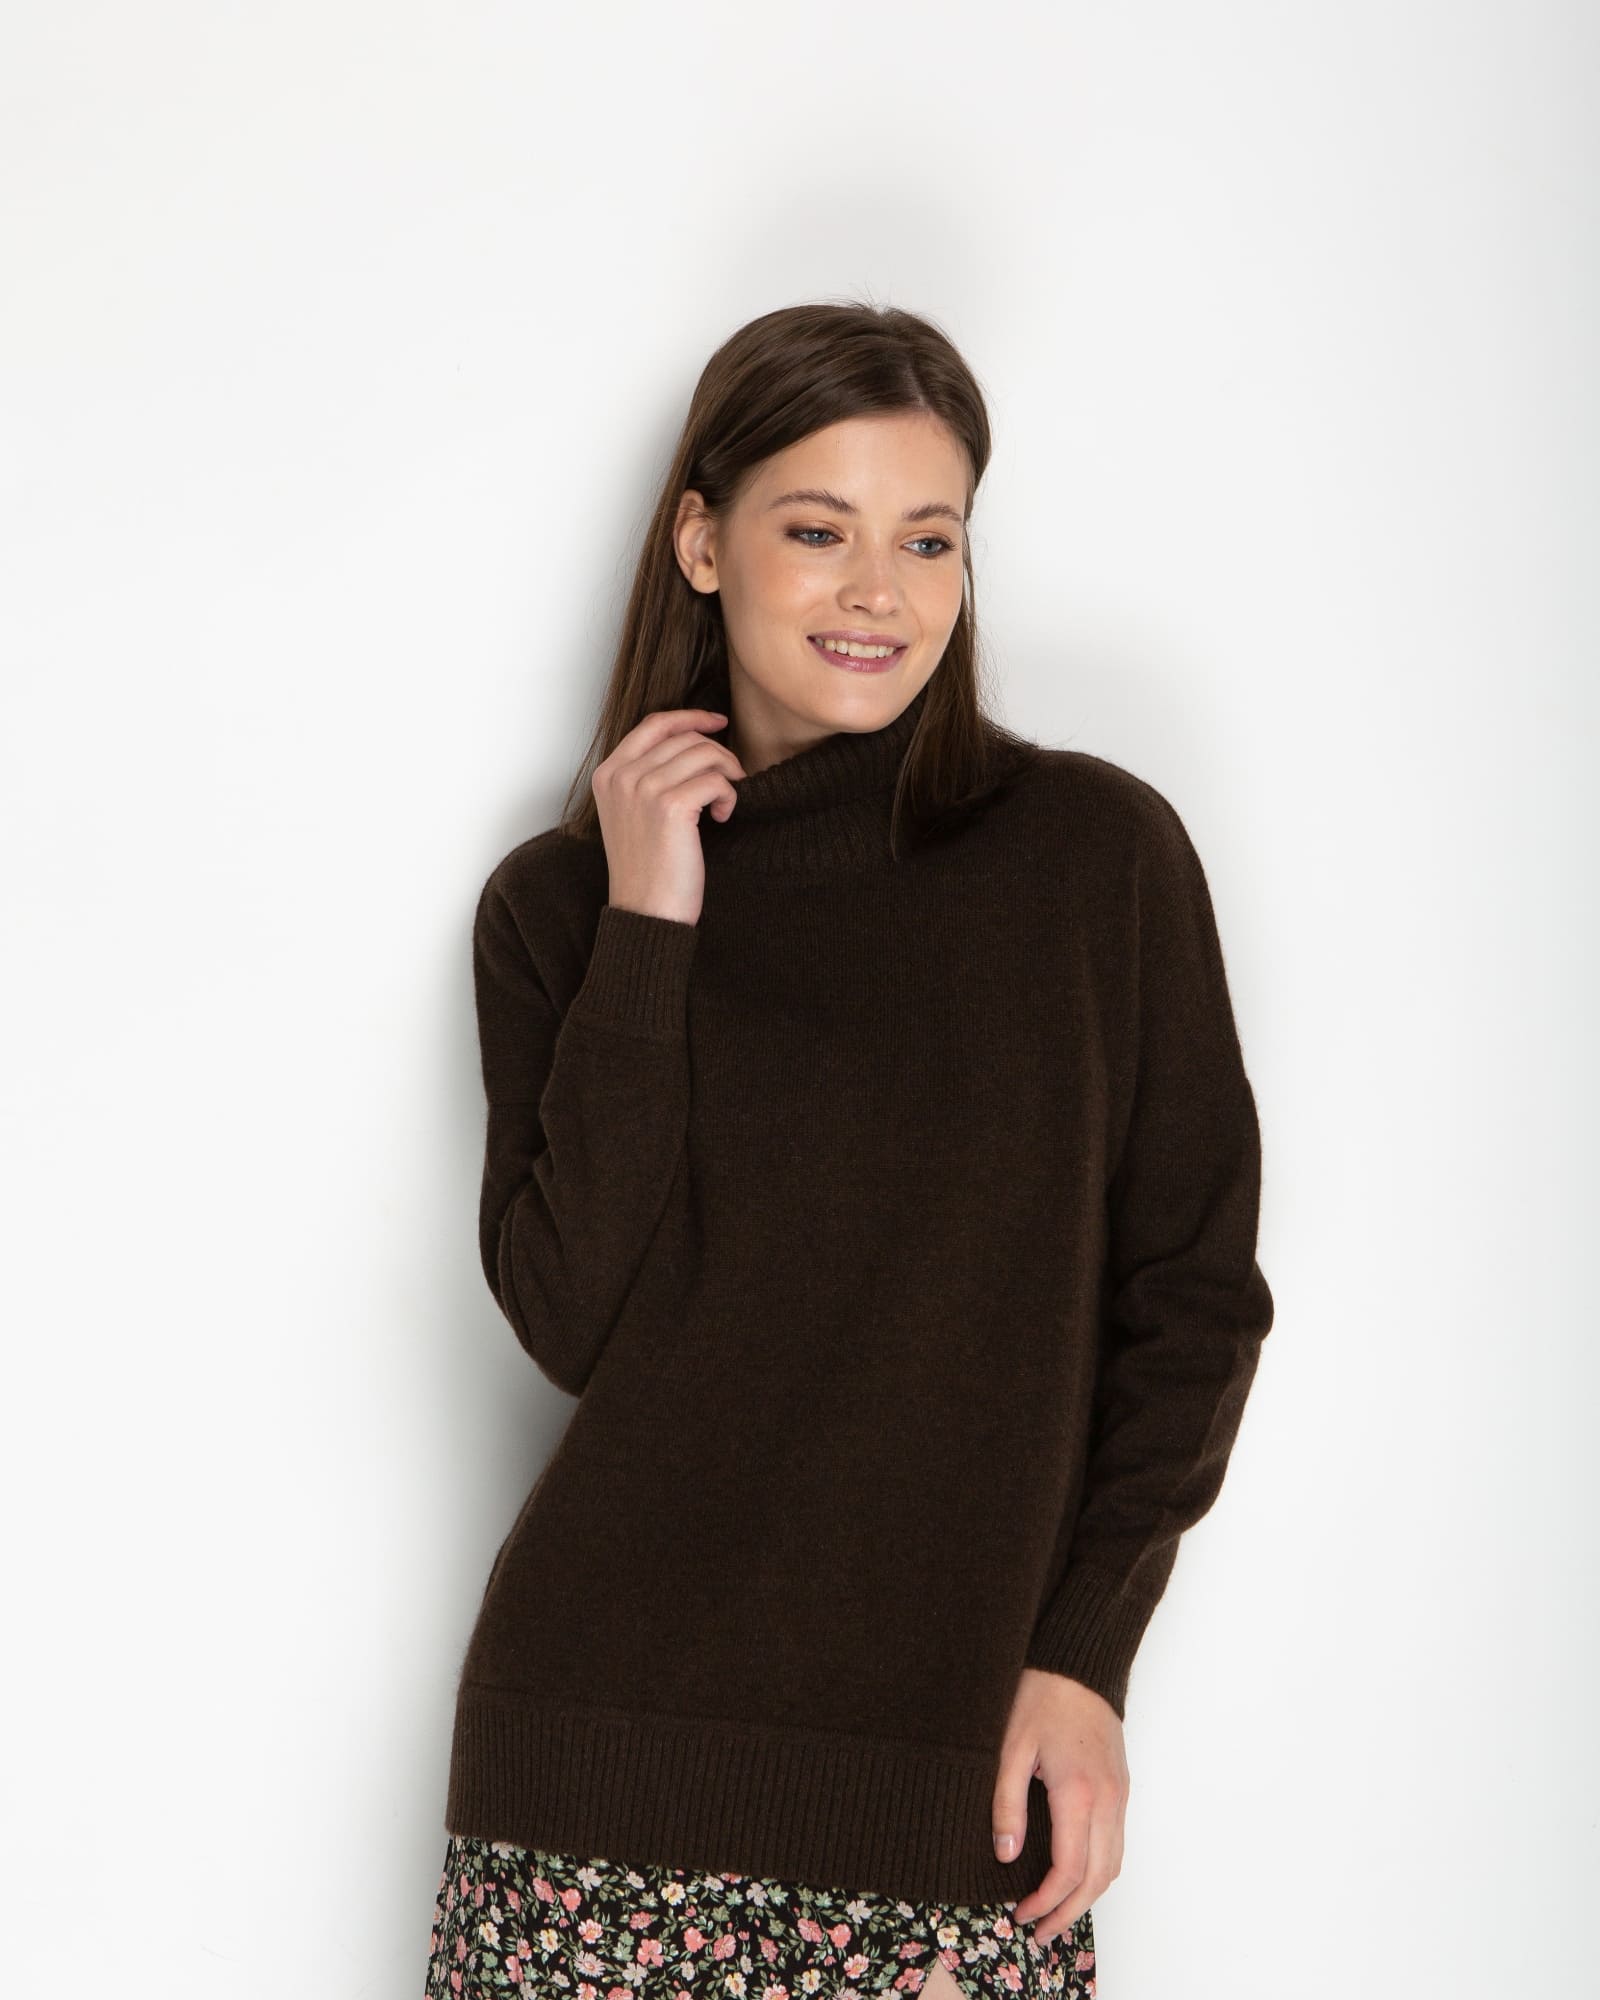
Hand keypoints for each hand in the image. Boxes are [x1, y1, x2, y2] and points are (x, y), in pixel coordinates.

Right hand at [592, 706, 745, 926]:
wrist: (645, 912)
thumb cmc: (647, 869)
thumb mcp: (634, 814)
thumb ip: (648, 777)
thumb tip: (693, 742)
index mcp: (608, 774)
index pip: (655, 724)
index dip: (691, 717)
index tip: (718, 722)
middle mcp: (622, 776)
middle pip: (685, 738)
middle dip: (717, 754)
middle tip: (731, 780)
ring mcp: (643, 789)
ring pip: (704, 754)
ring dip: (727, 774)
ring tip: (723, 803)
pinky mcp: (671, 806)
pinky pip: (716, 780)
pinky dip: (729, 796)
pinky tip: (722, 817)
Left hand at [992, 1667, 1128, 1945]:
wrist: (1079, 1660)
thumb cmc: (1042, 1695)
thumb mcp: (1010, 1747)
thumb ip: (1007, 1803)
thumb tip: (1006, 1854)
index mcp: (1079, 1793)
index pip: (1069, 1870)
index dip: (1046, 1901)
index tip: (1021, 1915)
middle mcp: (1108, 1799)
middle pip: (1098, 1878)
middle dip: (1069, 1912)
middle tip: (1038, 1931)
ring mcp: (1120, 1793)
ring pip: (1114, 1864)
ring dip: (1087, 1896)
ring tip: (1055, 1912)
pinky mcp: (1121, 1786)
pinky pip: (1117, 1843)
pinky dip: (1098, 1870)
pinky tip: (1074, 1875)